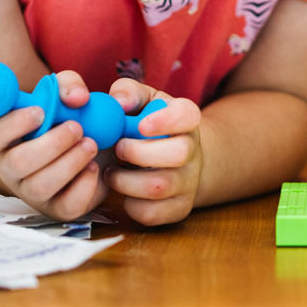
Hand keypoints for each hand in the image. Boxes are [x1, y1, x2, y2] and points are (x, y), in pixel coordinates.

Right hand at [0, 69, 107, 220]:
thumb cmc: (70, 118)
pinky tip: (94, 168)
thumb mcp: (67, 94)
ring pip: (40, 185)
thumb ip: (68, 85)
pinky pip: (66, 205)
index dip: (12, 124)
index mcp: (5, 136)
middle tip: (77, 128)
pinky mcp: (56, 208)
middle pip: (17, 163)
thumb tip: (76, 98)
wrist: (98, 147)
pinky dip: (85, 185)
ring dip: (70, 162)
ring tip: (91, 144)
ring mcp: (31, 191)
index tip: (41, 111)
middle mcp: (11, 166)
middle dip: (51, 144)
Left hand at [104, 78, 204, 225]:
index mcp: (187, 119)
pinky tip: (124, 191)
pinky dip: (130, 205)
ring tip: (112, 173)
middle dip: (139, 153)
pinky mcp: (179, 208)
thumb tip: (119, 102)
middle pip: (178, 154)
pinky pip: (152, 213)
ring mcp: (189, 182)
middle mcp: (194, 151)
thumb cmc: (147, 126)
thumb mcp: (142, 101)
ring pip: (159, 187)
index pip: (188, 116)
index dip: (166, 120)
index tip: (140, 125)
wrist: (170, 159)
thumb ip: (128, 93)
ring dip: (125, 181)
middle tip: (118, 149)